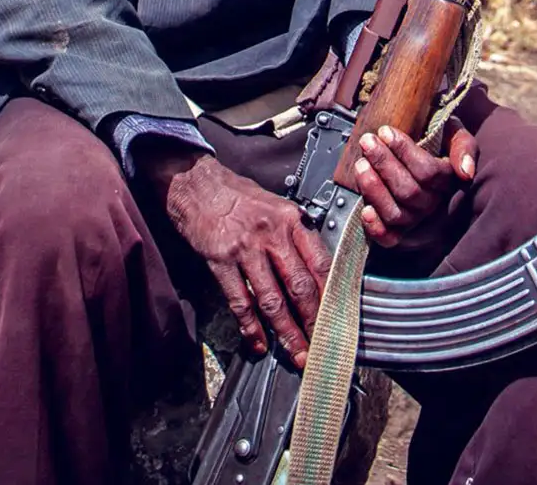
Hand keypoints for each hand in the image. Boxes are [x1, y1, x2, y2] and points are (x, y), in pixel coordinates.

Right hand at [145, 150, 329, 369]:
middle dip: (312, 321)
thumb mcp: (276, 205)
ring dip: (286, 331)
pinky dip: (250, 327)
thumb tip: (318, 270)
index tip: (338, 317)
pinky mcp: (222, 261)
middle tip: (321, 344)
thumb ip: (296, 234)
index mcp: (291, 219)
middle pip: (299, 285)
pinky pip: (240, 301)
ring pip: (272, 299)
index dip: (331, 294)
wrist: (198, 184)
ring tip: (297, 353)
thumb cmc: (238, 196)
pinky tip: (258, 342)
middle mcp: (272, 233)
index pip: (320, 261)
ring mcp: (246, 248)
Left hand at [354, 121, 476, 248]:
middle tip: (367, 142)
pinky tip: (365, 210)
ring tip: (360, 165)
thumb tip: (465, 172)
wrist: (426, 155)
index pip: (428, 172)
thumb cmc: (438, 143)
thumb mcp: (454, 136)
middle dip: (384, 164)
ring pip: (396, 213)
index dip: (404, 152)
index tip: (385, 132)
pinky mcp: (399, 234)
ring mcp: (416, 221)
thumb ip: (464, 146)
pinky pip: (389, 239)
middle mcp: (433, 205)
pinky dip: (376, 228)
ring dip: (374, 189)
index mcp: (448, 181)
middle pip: (408, 191)